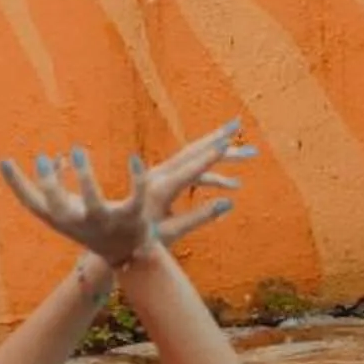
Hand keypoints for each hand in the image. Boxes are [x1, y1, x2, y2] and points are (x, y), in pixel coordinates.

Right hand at [0, 143, 160, 270]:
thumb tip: (54, 157)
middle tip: (40, 158)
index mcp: (59, 219)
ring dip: (85, 178)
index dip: (16, 184)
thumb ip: (56, 183)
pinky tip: (134, 157)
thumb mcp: (68, 207)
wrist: (125, 252)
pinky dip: (136, 178)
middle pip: (57, 207)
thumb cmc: (89, 223)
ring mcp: (105, 222)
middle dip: (48, 185)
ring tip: (76, 151)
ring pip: (94, 204)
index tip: (4, 160)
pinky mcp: (132, 217)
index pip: (31, 204)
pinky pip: (135, 198)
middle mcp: (79, 223)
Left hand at [144, 117, 253, 250]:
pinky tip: (231, 184)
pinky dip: (211, 175)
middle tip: (238, 124)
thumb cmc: (143, 239)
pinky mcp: (162, 180)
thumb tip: (230, 203)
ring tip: (248, 153)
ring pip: (194, 159)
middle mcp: (160, 175)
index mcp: (161, 189)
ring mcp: (160, 176)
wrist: (115, 238)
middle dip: (218, 138)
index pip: (192, 168)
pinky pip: (192, 172)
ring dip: (220, 155)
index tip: (228, 139)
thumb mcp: (173, 232)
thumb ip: (200, 217)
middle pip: (194, 152)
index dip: (212, 154)